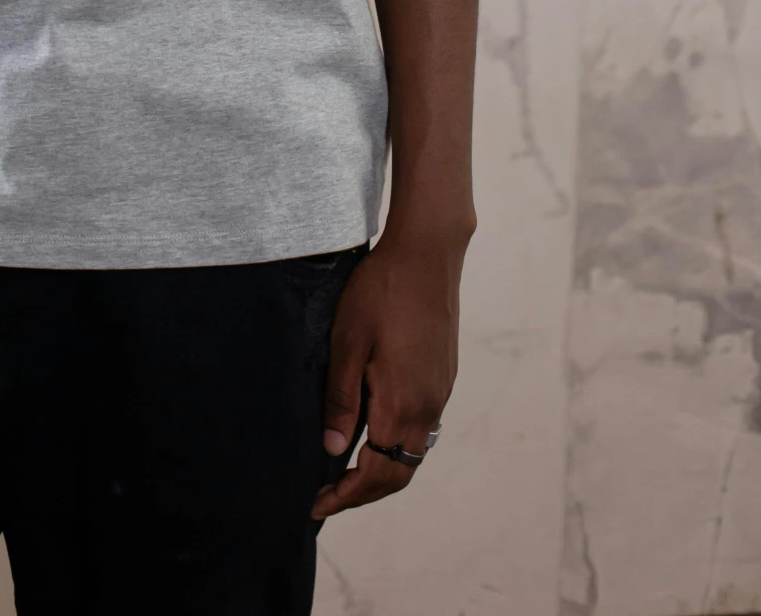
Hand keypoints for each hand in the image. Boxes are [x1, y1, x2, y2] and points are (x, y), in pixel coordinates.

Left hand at [310, 229, 462, 519]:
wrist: (427, 255)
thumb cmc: (380, 291)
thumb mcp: (347, 341)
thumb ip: (341, 399)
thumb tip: (333, 450)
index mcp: (402, 403)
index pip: (375, 472)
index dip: (346, 495)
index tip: (317, 505)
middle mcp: (427, 407)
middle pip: (398, 473)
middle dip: (363, 492)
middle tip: (327, 495)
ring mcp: (440, 393)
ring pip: (412, 453)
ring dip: (382, 470)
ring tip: (346, 470)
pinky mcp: (444, 378)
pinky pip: (422, 429)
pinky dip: (398, 445)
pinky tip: (374, 432)